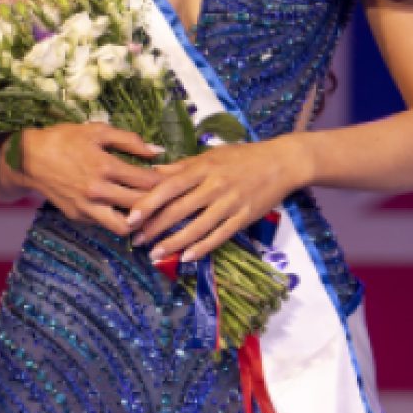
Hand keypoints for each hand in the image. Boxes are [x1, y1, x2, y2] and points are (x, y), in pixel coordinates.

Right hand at [0, 122, 165, 234]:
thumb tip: (158, 151)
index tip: (174, 180)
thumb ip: (130, 141)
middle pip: (140, 207)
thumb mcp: (97, 131)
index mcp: (105, 167)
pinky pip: (105, 224)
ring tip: (149, 214)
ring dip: (138, 222)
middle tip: (168, 200)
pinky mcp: (79, 217)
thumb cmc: (64, 140)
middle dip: (158, 204)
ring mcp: (87, 208)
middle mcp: (98, 191)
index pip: (146, 182)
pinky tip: (127, 212)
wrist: (29, 159)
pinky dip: (118, 219)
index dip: (165, 182)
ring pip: (124, 227)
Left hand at [127, 135, 308, 262]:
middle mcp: (215, 185)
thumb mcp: (211, 155)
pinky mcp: (243, 217)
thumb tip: (152, 173)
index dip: (149, 202)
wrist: (282, 162)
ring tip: (156, 254)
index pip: (170, 186)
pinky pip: (219, 235)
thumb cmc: (243, 157)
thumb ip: (182, 166)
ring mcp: (230, 203)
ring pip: (197, 227)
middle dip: (155, 227)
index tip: (131, 217)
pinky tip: (186, 257)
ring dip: (174, 242)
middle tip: (136, 240)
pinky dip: (202, 247)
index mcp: (204, 167)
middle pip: (179, 210)